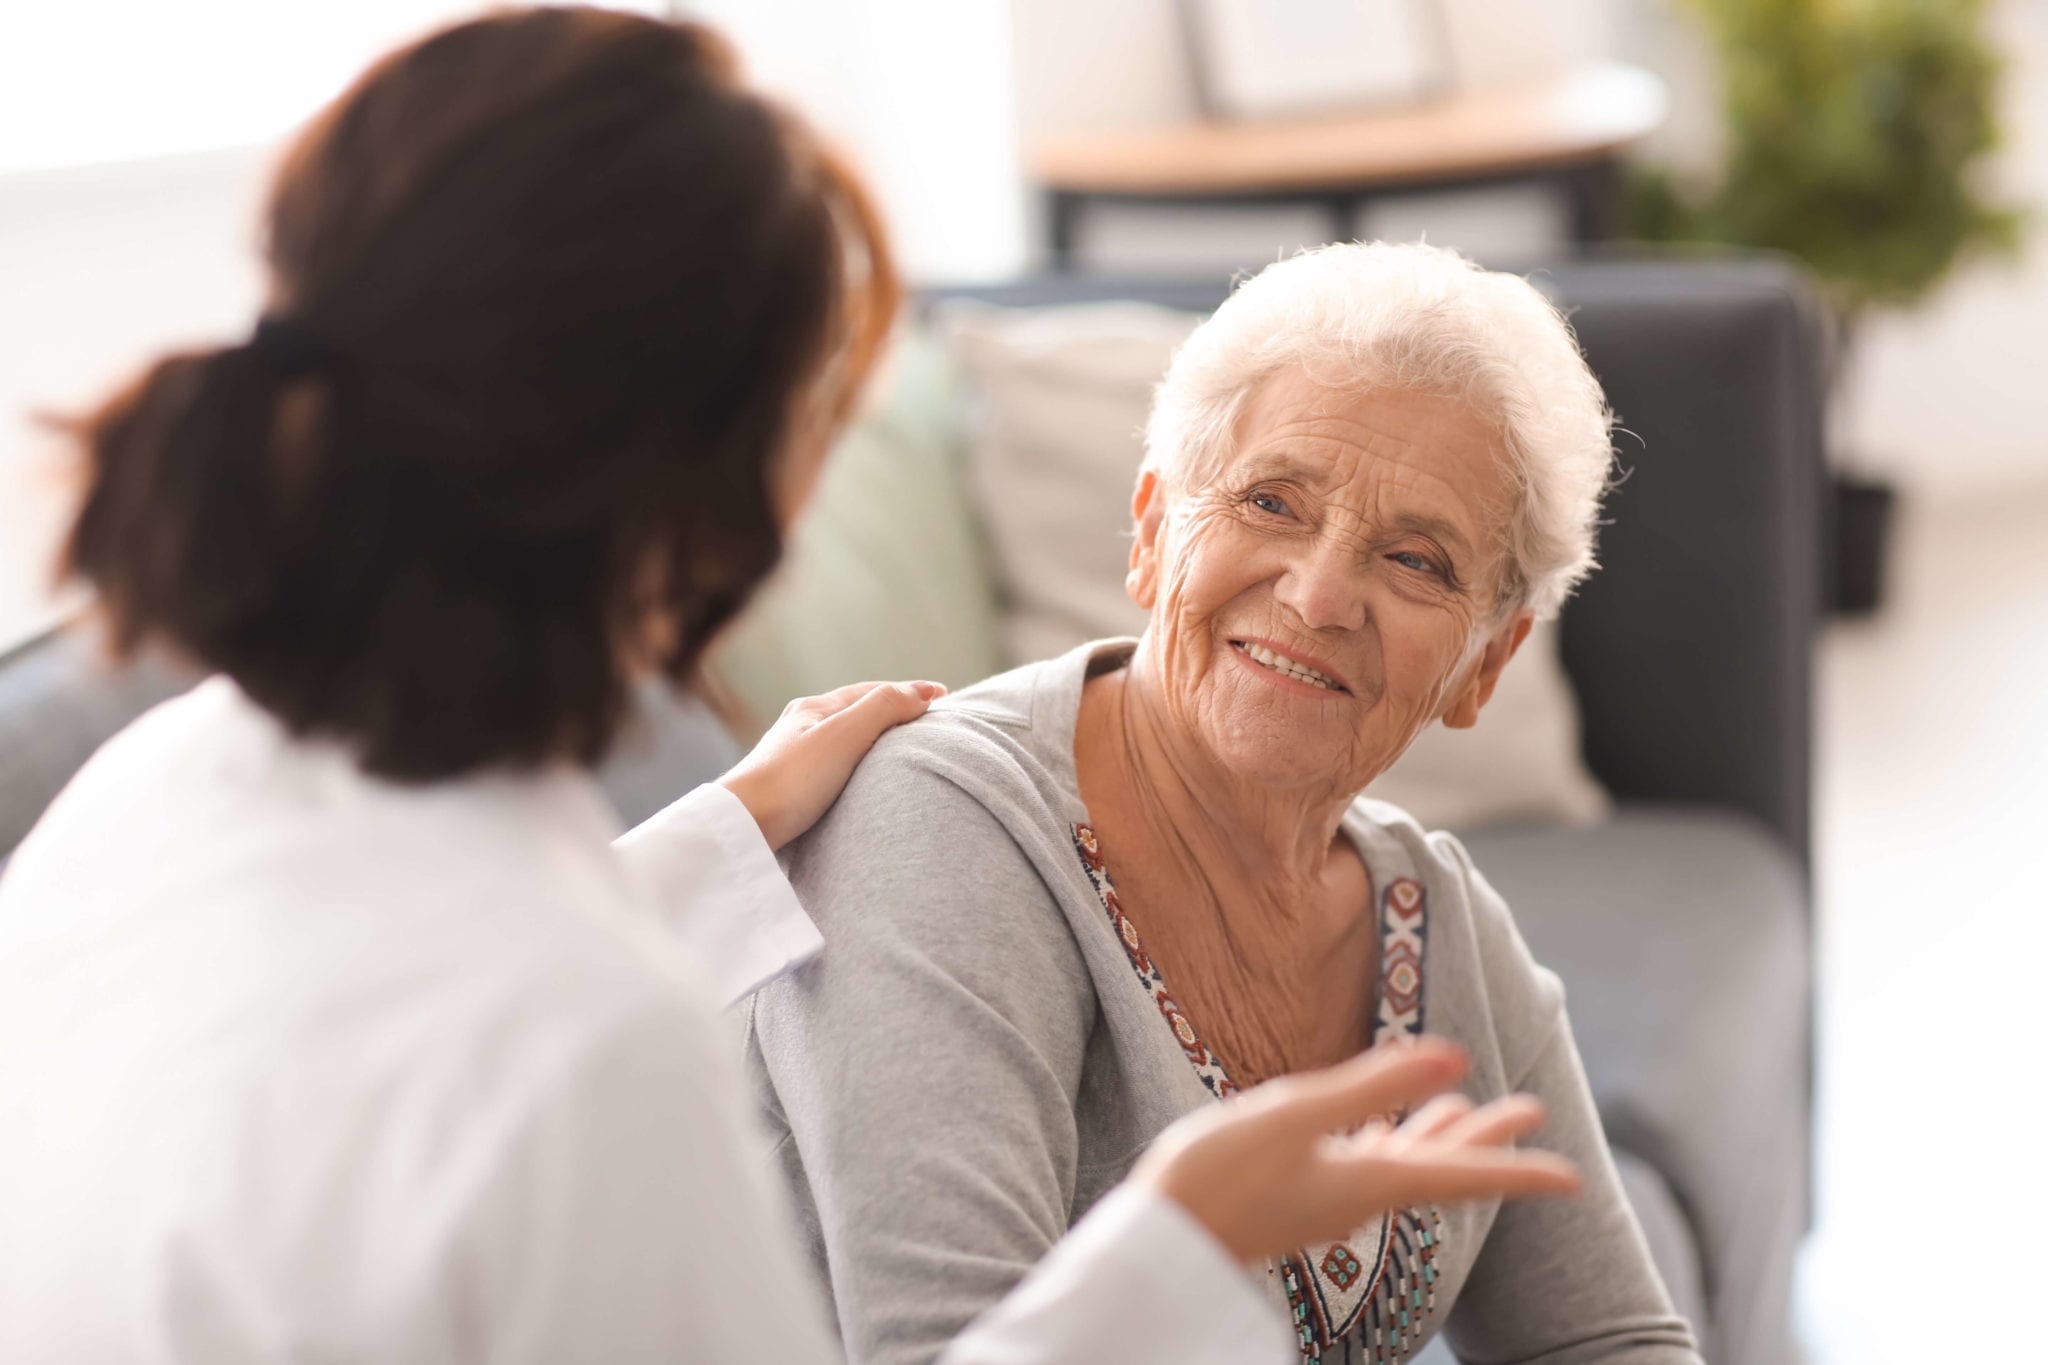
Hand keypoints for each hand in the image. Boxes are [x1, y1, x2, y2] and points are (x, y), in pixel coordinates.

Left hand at [719, 680, 944, 850]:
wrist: (742, 828)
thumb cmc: (791, 781)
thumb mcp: (844, 736)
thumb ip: (883, 709)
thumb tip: (921, 694)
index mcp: (812, 709)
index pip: (871, 691)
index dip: (908, 691)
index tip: (943, 697)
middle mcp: (800, 729)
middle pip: (856, 712)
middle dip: (892, 711)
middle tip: (926, 719)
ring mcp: (792, 759)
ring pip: (843, 740)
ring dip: (874, 739)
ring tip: (901, 749)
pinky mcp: (789, 791)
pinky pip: (833, 766)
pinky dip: (858, 764)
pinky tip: (862, 781)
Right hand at [1129, 1038, 1580, 1264]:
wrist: (1161, 1238)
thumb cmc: (1219, 1175)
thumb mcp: (1295, 1115)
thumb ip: (1373, 1084)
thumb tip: (1454, 1057)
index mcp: (1369, 1181)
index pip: (1461, 1174)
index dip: (1519, 1171)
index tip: (1572, 1179)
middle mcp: (1359, 1195)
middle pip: (1441, 1164)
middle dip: (1487, 1136)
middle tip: (1531, 1109)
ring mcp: (1329, 1196)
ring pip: (1405, 1161)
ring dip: (1441, 1133)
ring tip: (1467, 1106)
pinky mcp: (1299, 1191)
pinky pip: (1365, 1164)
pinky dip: (1389, 1139)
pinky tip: (1381, 1128)